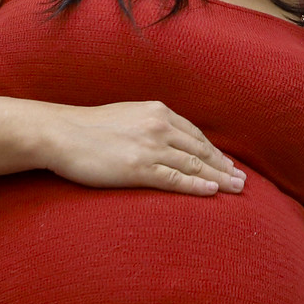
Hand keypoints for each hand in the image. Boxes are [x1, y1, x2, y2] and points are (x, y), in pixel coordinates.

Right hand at [39, 100, 244, 195]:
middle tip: (242, 179)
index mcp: (157, 111)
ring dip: (219, 178)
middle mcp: (159, 126)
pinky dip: (197, 186)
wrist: (60, 134)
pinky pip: (176, 179)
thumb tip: (165, 139)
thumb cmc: (88, 128)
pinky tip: (212, 192)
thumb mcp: (126, 116)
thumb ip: (148, 124)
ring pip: (194, 164)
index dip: (214, 151)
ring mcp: (150, 147)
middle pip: (201, 149)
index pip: (194, 134)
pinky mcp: (139, 168)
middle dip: (224, 165)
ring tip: (236, 188)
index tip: (228, 163)